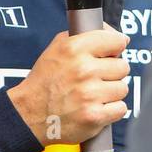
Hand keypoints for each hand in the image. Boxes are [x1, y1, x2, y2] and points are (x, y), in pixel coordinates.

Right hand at [8, 28, 130, 146]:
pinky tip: (96, 107)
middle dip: (112, 72)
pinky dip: (111, 110)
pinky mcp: (94, 117)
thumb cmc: (44, 81)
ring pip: (122, 88)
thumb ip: (84, 36)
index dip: (116, 47)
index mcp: (74, 49)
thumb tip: (116, 35)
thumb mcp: (57, 48)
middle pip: (122, 66)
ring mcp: (90, 94)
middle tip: (96, 78)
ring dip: (111, 92)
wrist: (28, 114)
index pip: (115, 40)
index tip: (112, 53)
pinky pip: (121, 108)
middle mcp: (83, 70)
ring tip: (94, 94)